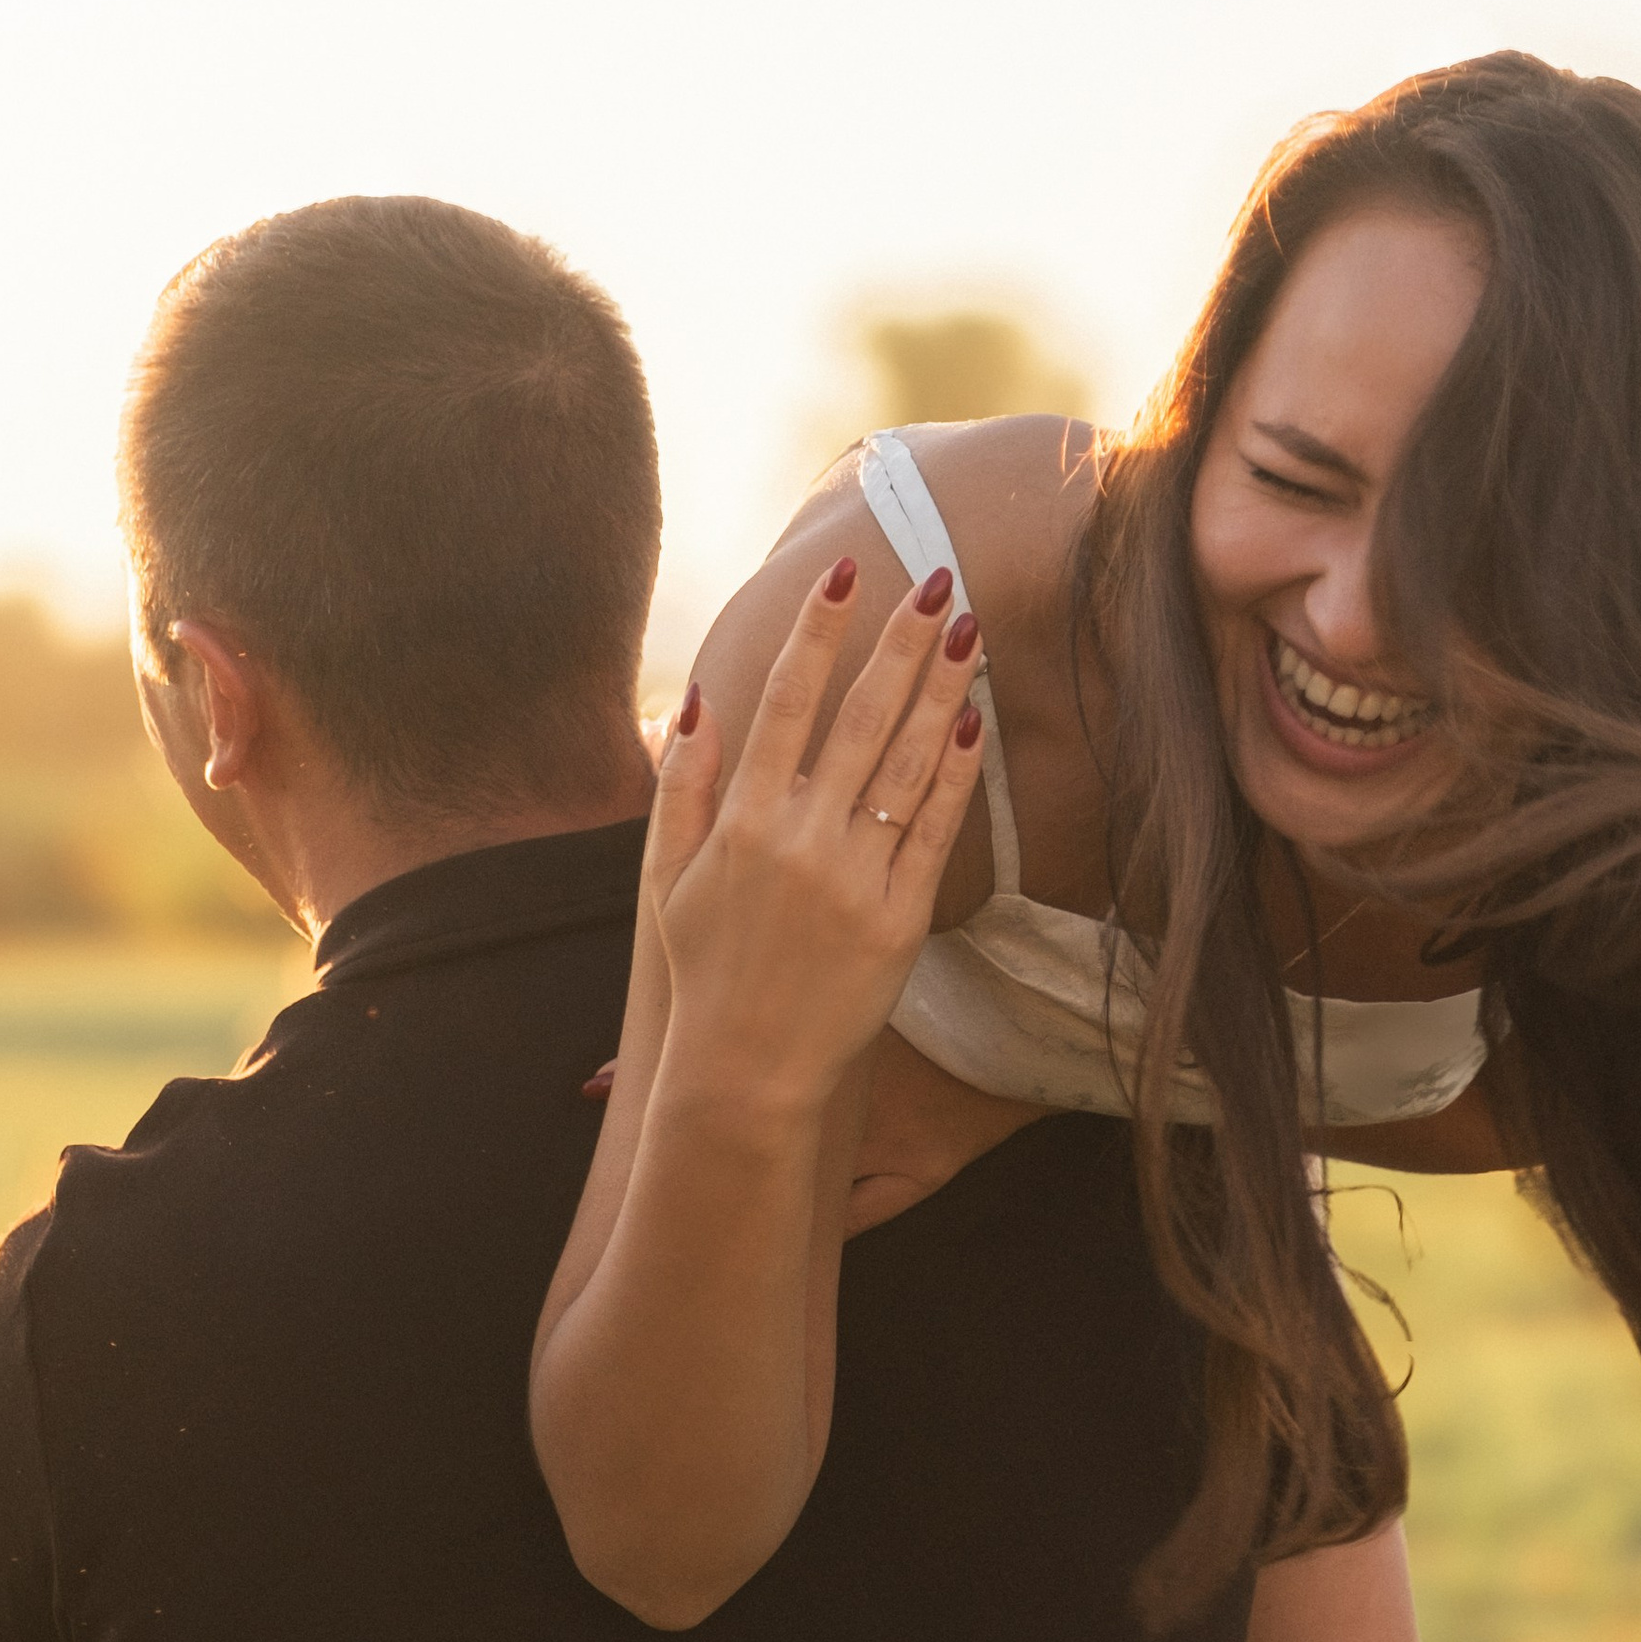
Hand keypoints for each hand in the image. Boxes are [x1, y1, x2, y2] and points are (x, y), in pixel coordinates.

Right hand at [642, 557, 984, 1126]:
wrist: (746, 1070)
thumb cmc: (707, 969)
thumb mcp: (669, 876)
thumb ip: (683, 783)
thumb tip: (699, 698)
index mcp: (742, 821)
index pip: (786, 702)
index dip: (818, 633)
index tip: (845, 572)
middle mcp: (800, 841)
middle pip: (860, 719)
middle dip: (901, 643)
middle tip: (940, 581)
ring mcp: (853, 880)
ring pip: (905, 766)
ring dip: (940, 692)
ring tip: (970, 632)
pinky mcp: (898, 922)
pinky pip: (934, 834)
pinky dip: (953, 778)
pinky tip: (972, 724)